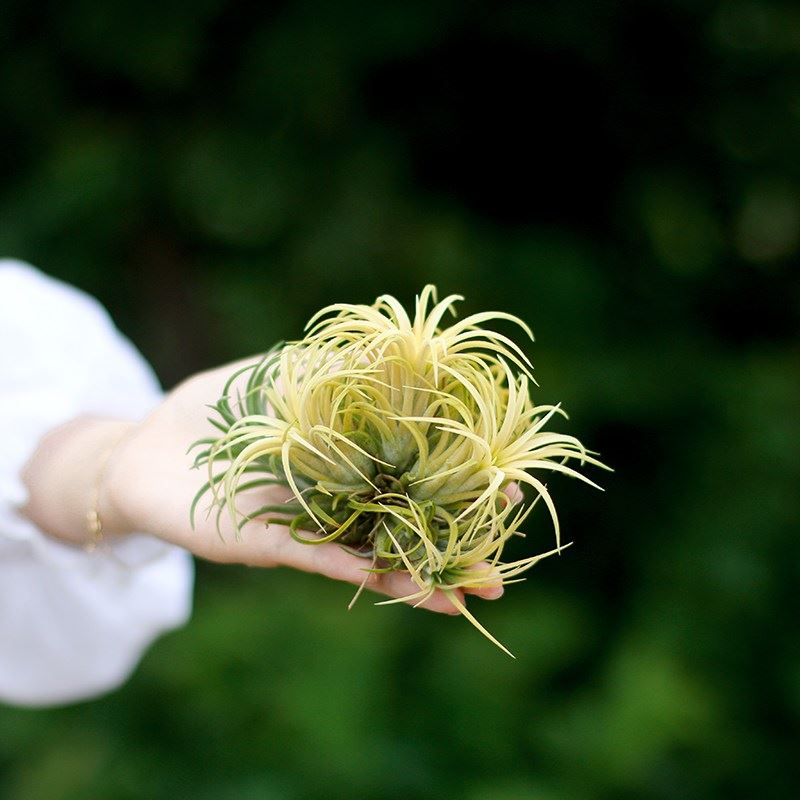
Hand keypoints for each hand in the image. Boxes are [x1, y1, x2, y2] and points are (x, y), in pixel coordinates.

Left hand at [93, 358, 506, 613]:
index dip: (460, 472)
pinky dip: (367, 569)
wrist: (140, 449)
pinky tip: (407, 584)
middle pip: (408, 518)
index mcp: (343, 455)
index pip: (415, 466)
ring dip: (427, 572)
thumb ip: (326, 367)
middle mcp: (336, 495)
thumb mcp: (274, 374)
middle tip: (506, 548)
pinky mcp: (272, 542)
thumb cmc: (210, 410)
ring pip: (378, 552)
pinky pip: (327, 558)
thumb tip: (391, 350)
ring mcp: (309, 523)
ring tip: (476, 590)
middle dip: (458, 534)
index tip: (507, 475)